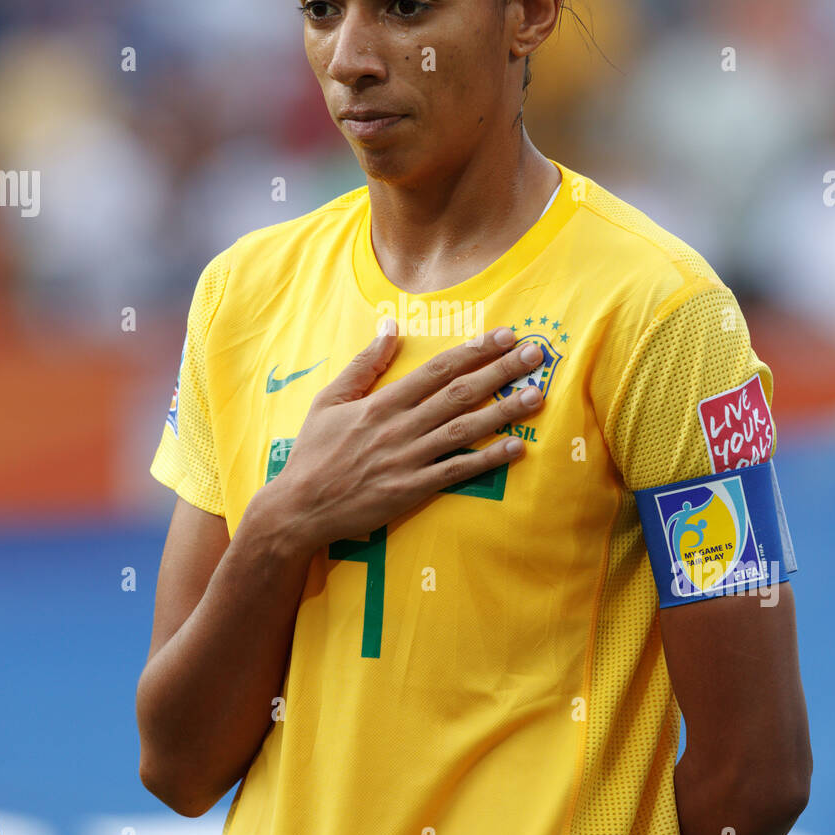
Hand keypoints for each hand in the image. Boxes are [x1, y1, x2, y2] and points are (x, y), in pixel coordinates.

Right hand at [257, 322, 545, 552]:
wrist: (298, 508)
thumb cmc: (314, 453)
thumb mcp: (330, 400)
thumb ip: (364, 364)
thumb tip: (390, 326)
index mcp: (382, 402)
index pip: (437, 369)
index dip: (474, 351)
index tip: (504, 336)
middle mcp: (400, 426)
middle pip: (459, 393)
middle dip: (501, 370)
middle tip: (536, 355)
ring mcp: (408, 459)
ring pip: (464, 429)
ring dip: (504, 411)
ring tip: (536, 395)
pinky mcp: (412, 490)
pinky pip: (456, 472)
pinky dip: (487, 460)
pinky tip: (516, 448)